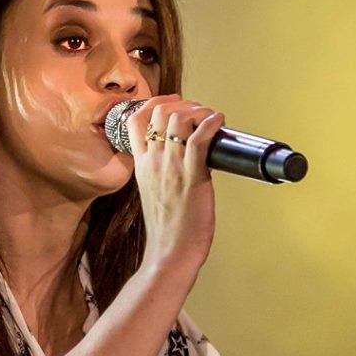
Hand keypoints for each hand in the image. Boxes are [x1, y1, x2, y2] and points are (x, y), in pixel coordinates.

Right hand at [128, 95, 224, 273]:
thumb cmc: (168, 228)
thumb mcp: (154, 192)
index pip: (136, 119)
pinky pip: (200, 138)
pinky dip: (211, 123)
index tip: (174, 102)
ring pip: (179, 120)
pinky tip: (219, 122)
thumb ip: (161, 172)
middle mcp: (153, 161)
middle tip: (199, 112)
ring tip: (211, 118)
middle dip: (183, 104)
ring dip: (200, 111)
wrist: (170, 252)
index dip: (156, 102)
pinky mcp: (192, 175)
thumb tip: (183, 157)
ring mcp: (171, 167)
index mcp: (141, 164)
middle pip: (160, 112)